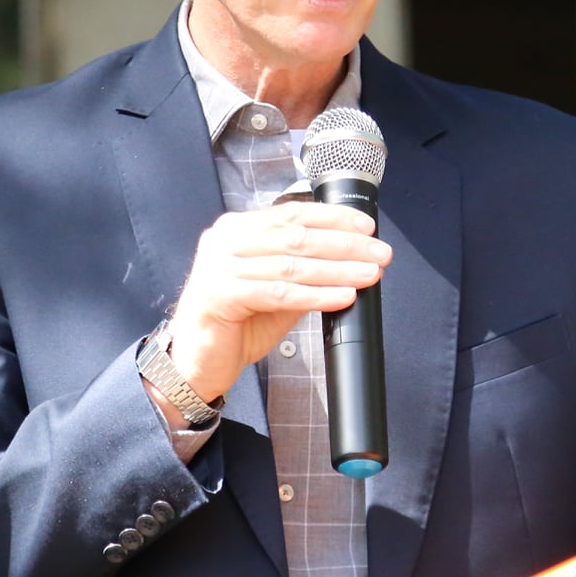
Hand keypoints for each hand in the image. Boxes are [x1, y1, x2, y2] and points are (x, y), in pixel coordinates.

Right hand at [167, 202, 390, 404]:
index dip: (333, 218)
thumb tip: (351, 259)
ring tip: (369, 274)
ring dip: (338, 269)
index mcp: (237, 230)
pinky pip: (279, 292)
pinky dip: (315, 294)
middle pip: (296, 237)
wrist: (196, 361)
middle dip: (345, 244)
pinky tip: (341, 296)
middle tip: (379, 252)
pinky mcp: (220, 294)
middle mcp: (225, 241)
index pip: (292, 214)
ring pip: (292, 264)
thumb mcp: (276, 289)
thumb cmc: (235, 324)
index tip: (367, 228)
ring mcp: (219, 266)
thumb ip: (302, 270)